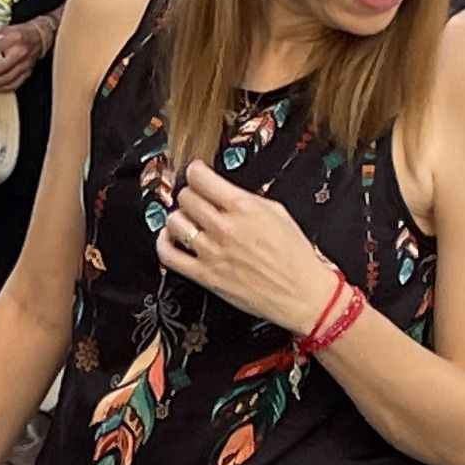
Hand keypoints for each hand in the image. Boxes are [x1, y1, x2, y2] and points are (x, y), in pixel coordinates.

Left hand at [0, 17, 46, 93]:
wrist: (39, 37)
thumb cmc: (20, 33)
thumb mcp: (4, 29)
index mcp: (13, 39)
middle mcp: (20, 52)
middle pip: (0, 69)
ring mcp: (25, 64)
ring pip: (6, 79)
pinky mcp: (27, 73)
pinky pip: (14, 85)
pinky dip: (2, 87)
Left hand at [157, 162, 343, 335]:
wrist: (301, 292)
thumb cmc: (294, 256)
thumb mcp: (276, 213)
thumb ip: (246, 199)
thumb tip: (224, 191)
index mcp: (244, 208)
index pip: (201, 179)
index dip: (195, 172)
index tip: (196, 173)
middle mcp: (225, 228)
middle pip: (186, 198)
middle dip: (190, 194)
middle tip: (196, 198)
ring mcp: (212, 252)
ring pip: (175, 222)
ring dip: (179, 217)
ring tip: (187, 219)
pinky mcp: (205, 275)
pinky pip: (169, 255)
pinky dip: (164, 242)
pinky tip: (170, 237)